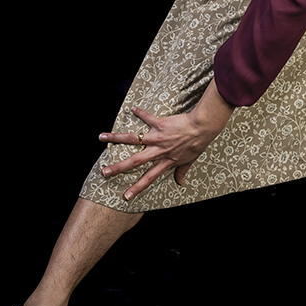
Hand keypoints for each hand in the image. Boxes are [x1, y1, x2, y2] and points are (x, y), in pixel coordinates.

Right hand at [98, 81, 233, 200]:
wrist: (203, 127)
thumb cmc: (198, 144)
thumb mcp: (190, 160)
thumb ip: (182, 171)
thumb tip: (181, 182)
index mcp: (165, 161)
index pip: (149, 177)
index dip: (137, 188)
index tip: (125, 196)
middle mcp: (158, 151)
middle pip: (135, 161)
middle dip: (119, 168)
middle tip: (105, 172)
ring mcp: (157, 137)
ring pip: (133, 139)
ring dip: (116, 138)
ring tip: (102, 137)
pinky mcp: (160, 123)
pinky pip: (148, 117)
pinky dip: (140, 112)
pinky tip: (132, 108)